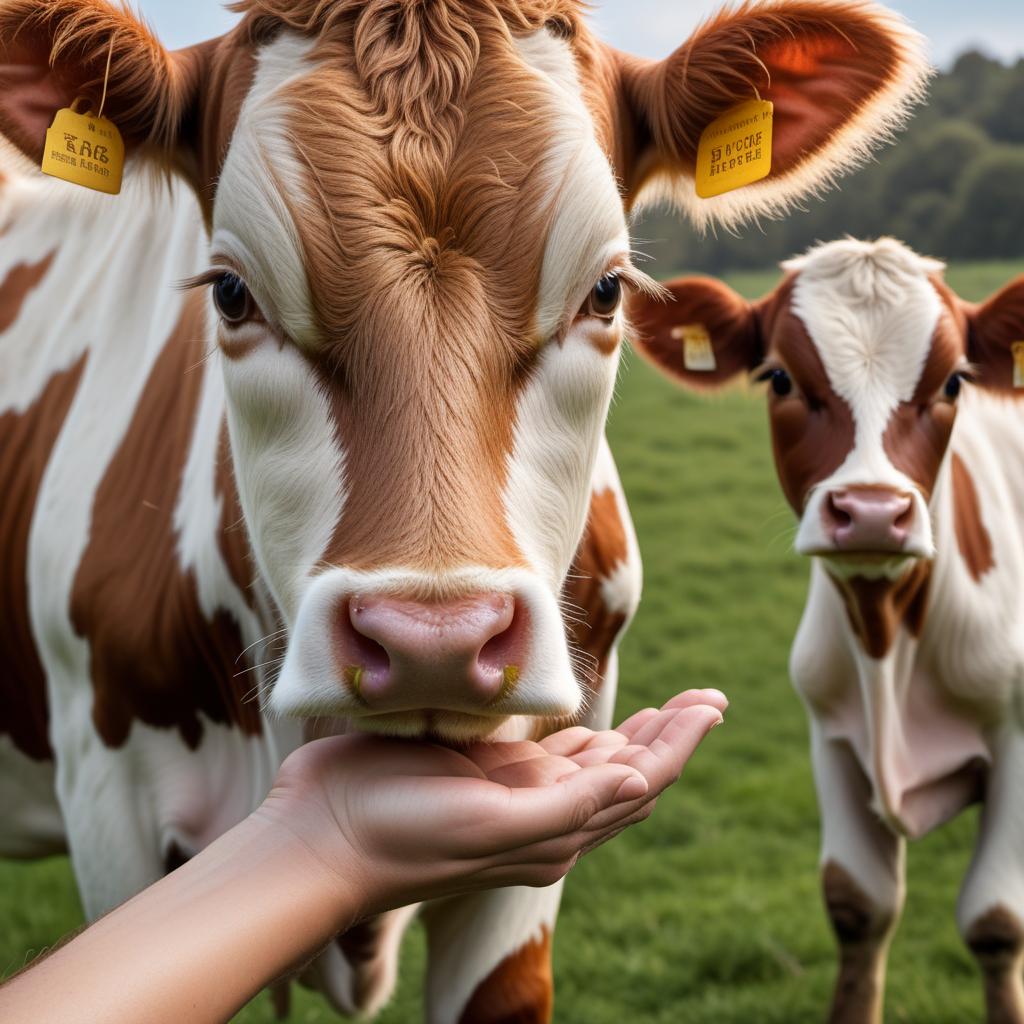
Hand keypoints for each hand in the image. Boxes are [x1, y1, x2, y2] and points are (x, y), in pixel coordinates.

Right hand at [258, 689, 726, 918]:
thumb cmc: (402, 834)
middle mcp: (543, 813)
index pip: (639, 784)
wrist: (323, 837)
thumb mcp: (488, 825)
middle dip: (670, 734)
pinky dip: (586, 735)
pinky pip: (551, 753)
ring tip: (675, 706)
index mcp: (555, 832)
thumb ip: (564, 808)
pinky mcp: (481, 768)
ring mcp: (512, 791)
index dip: (679, 744)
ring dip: (637, 734)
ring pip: (595, 762)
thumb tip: (640, 783)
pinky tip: (601, 723)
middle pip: (627, 771)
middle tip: (708, 697)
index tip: (712, 704)